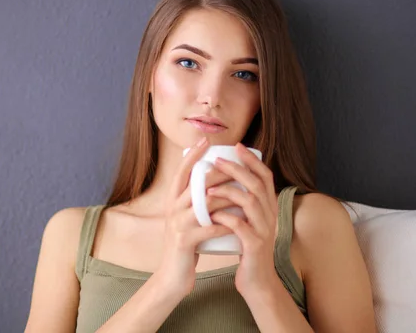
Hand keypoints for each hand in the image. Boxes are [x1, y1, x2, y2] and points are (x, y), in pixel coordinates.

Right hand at [153, 137, 235, 298]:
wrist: (172, 275)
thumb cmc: (186, 243)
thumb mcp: (186, 218)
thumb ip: (194, 201)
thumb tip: (212, 179)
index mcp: (172, 200)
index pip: (181, 171)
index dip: (193, 154)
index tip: (206, 139)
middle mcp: (172, 208)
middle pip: (196, 183)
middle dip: (218, 173)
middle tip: (236, 166)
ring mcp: (177, 224)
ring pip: (205, 203)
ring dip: (227, 196)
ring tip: (244, 192)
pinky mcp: (185, 240)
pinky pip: (209, 227)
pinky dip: (226, 223)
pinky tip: (239, 220)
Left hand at [206, 142, 280, 297]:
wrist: (257, 281)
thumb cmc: (247, 248)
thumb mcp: (250, 222)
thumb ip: (243, 204)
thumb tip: (225, 179)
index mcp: (269, 207)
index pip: (266, 176)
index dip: (252, 160)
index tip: (237, 146)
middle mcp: (271, 216)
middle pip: (257, 184)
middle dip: (237, 169)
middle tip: (217, 160)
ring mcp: (264, 230)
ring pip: (250, 202)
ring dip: (228, 191)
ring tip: (208, 188)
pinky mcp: (255, 246)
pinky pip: (240, 226)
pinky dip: (225, 217)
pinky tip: (212, 213)